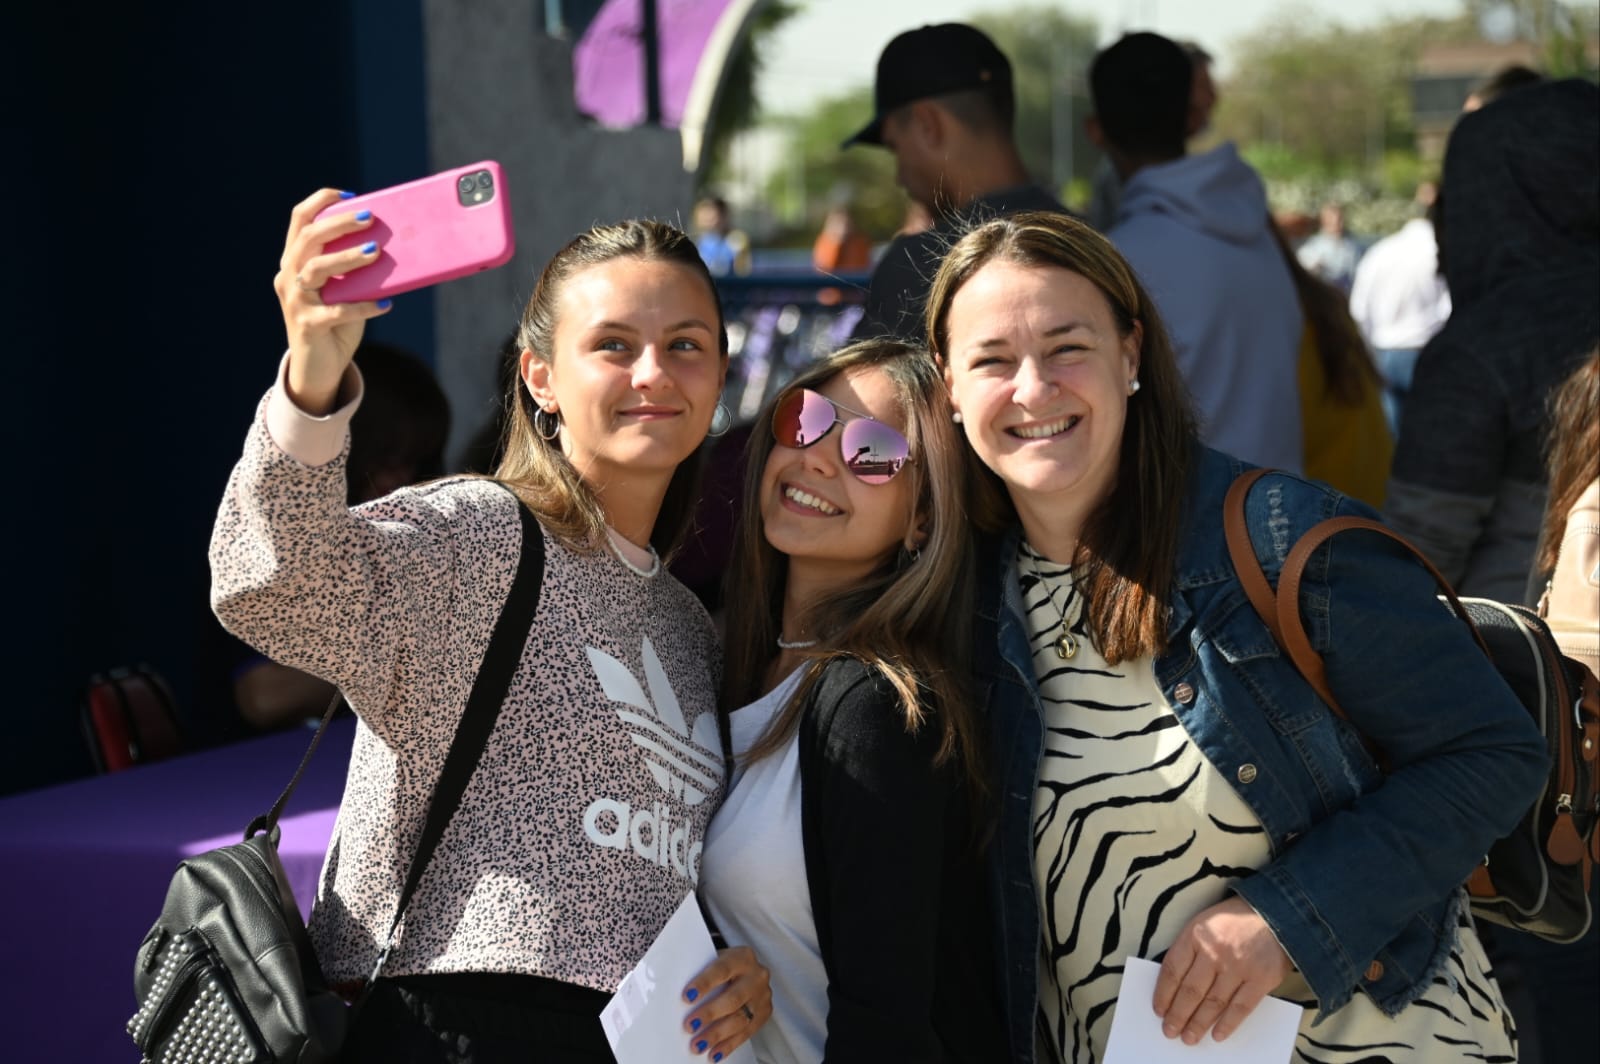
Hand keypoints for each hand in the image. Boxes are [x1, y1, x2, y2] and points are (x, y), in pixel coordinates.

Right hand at [272, 188, 389, 413]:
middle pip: (308, 238)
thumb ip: (356, 270)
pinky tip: (385, 305)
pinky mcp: (307, 326)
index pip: (299, 220)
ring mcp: (294, 301)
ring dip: (347, 258)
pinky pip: (337, 312)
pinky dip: (363, 306)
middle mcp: (288, 276)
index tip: (350, 196)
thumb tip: (391, 247)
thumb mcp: (345, 290)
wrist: (319, 368)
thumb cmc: (336, 323)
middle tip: (370, 217)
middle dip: (339, 223)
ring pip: (316, 270)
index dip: (321, 202)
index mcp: (295, 261)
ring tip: (376, 252)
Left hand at [682, 945, 770, 1059]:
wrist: (744, 970)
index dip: (704, 983)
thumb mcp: (713, 961)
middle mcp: (756, 975)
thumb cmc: (722, 967)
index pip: (722, 969)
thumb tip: (674, 995)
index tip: (687, 996)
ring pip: (741, 1019)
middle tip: (690, 1025)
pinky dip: (729, 1045)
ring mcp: (763, 996)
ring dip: (717, 1035)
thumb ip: (700, 973)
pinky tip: (715, 1052)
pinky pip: (747, 1033)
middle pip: (733, 998)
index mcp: (742, 957)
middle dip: (710, 1014)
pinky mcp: (765, 1013)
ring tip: (698, 1044)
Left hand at [1152, 895, 1292, 1043]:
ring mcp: (1238, 966)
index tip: (1158, 1010)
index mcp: (1196, 934)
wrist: (1275, 913)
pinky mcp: (1260, 979)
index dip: (1163, 994)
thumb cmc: (1234, 919)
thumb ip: (1190, 949)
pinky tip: (1217, 1035)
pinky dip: (1228, 1024)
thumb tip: (1173, 984)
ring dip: (1198, 1024)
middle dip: (1178, 1015)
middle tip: (1170, 1031)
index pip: (1173, 970)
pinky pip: (1240, 1008)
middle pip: (1190, 991)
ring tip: (1189, 1038)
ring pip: (1213, 1003)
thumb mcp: (1204, 922)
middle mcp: (1215, 951)